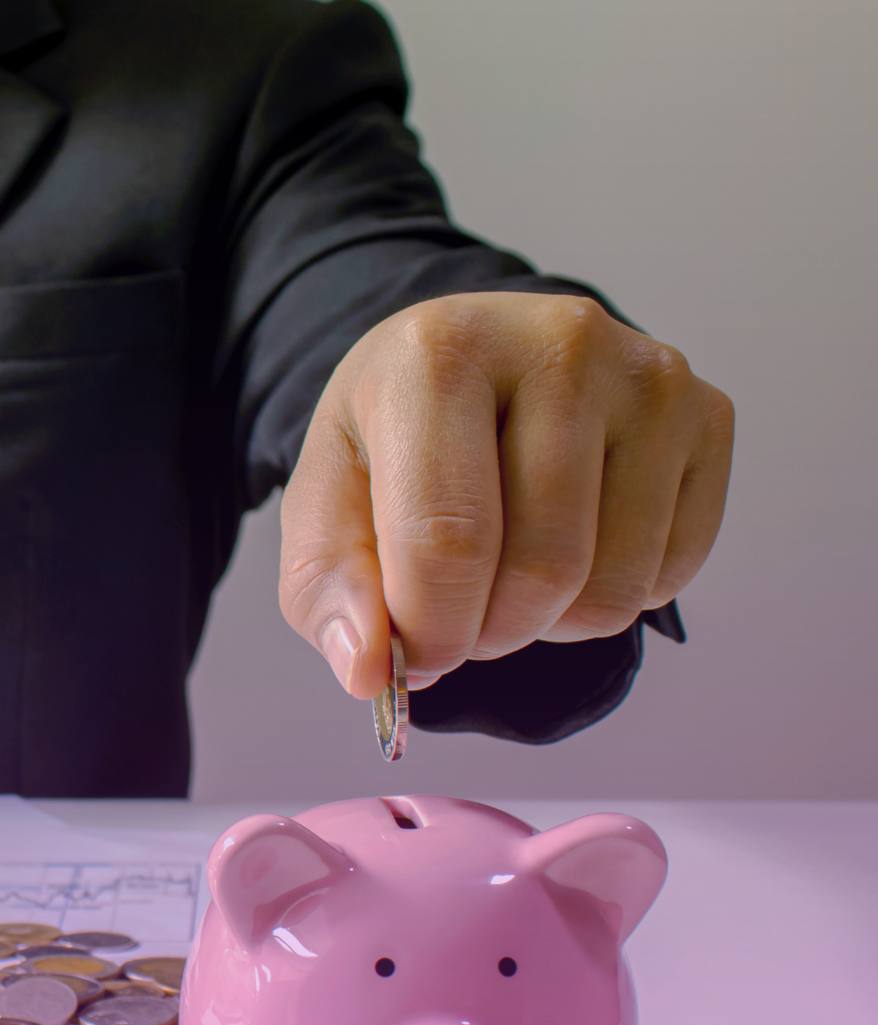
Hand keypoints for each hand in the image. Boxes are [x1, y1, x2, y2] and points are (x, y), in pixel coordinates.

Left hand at [279, 292, 732, 695]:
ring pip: (613, 587)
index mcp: (439, 355)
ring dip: (550, 622)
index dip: (430, 632)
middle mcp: (558, 344)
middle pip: (542, 570)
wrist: (472, 368)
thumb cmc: (395, 440)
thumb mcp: (326, 504)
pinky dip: (613, 596)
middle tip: (459, 611)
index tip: (413, 657)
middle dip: (489, 633)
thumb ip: (329, 593)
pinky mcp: (706, 414)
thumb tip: (370, 671)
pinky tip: (574, 544)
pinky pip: (671, 573)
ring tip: (508, 572)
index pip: (449, 541)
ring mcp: (646, 375)